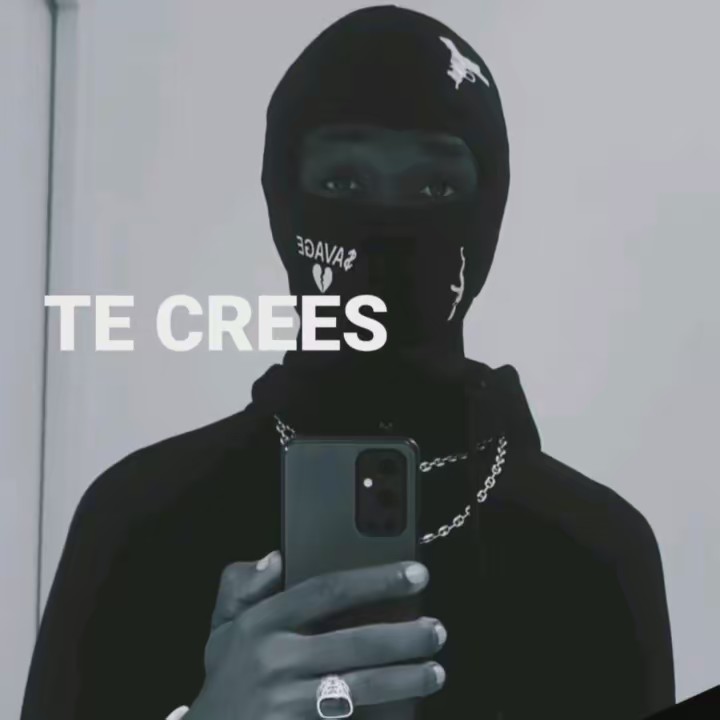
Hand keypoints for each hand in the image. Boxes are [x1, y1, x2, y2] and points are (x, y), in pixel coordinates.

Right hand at [184, 552, 445, 718]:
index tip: (415, 573)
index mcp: (262, 621)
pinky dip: (381, 714)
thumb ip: (244, 585)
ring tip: (436, 671)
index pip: (327, 591)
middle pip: (353, 642)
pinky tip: (407, 709)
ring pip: (357, 686)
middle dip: (402, 637)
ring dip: (403, 679)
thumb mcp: (223, 623)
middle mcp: (275, 658)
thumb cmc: (226, 674)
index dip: (375, 580)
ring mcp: (284, 700)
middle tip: (437, 630)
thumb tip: (277, 557)